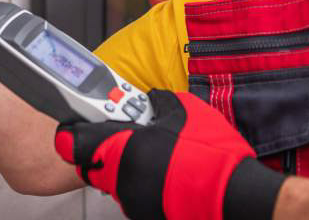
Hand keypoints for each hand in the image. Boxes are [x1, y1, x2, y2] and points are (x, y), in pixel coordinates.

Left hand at [54, 90, 286, 219]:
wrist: (237, 196)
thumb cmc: (210, 154)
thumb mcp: (183, 110)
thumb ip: (157, 103)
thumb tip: (152, 100)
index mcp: (120, 149)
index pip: (70, 143)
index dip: (73, 132)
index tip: (77, 125)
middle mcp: (119, 179)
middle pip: (90, 163)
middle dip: (102, 149)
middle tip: (122, 137)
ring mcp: (132, 202)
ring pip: (113, 181)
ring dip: (126, 167)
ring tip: (154, 155)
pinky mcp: (146, 216)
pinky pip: (134, 196)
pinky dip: (144, 185)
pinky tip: (166, 175)